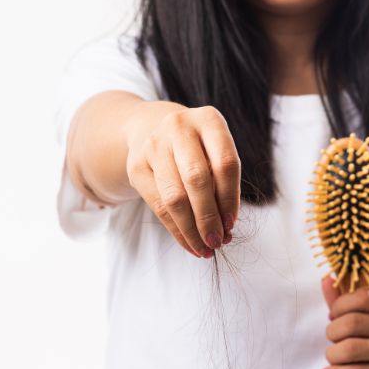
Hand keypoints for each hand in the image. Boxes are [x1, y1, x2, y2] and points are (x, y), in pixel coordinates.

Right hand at [125, 102, 240, 257]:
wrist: (153, 129)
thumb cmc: (196, 148)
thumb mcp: (215, 152)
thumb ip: (223, 182)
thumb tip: (225, 228)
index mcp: (209, 120)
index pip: (225, 163)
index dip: (230, 198)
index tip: (231, 224)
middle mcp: (179, 127)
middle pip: (197, 180)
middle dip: (209, 217)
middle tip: (217, 242)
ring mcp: (154, 145)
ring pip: (174, 197)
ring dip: (191, 229)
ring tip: (204, 248)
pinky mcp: (136, 166)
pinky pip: (157, 206)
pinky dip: (176, 230)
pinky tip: (188, 242)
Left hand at [319, 275, 368, 368]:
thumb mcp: (364, 317)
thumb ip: (343, 300)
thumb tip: (326, 279)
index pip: (362, 296)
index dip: (339, 306)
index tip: (332, 316)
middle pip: (352, 323)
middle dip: (332, 332)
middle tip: (332, 339)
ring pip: (352, 349)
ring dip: (333, 354)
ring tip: (333, 356)